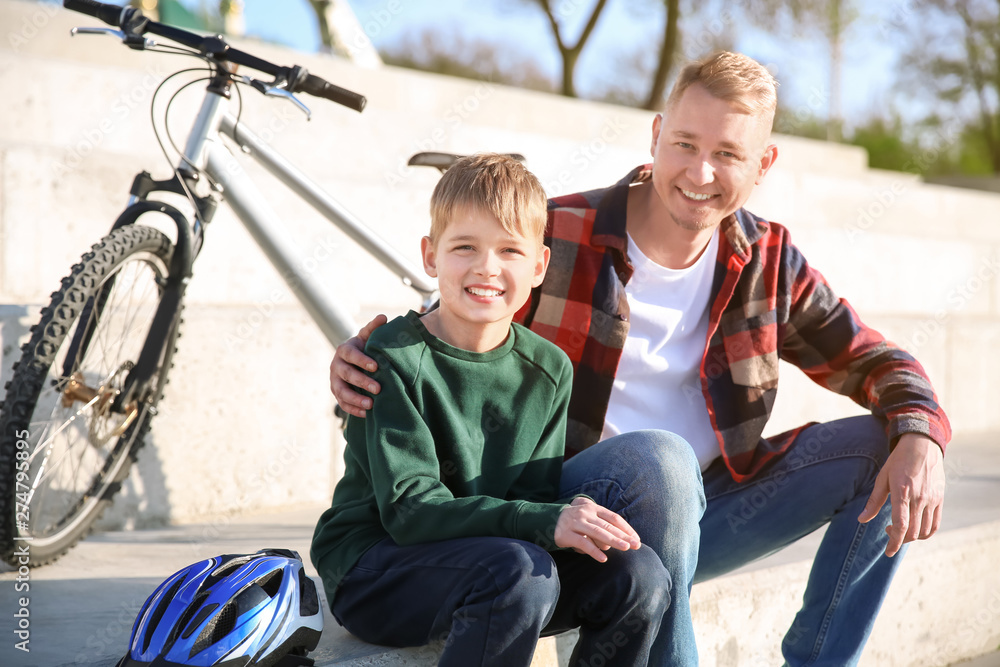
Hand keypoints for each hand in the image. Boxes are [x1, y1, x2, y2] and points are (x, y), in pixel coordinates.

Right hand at [329, 314, 387, 417]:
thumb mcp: (368, 337)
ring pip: (341, 392)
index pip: (350, 354)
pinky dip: (353, 409)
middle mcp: (336, 365)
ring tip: (371, 405)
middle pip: (346, 374)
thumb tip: (383, 317)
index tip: (376, 367)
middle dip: (361, 382)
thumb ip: (374, 328)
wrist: (353, 360)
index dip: (361, 360)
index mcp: (344, 350)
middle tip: (378, 389)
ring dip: (355, 399)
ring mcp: (334, 381)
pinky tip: (367, 413)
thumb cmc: (364, 347)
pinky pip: (342, 404)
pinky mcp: (336, 394)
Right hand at [554, 497, 641, 562]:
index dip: (626, 528)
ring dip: (613, 541)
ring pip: (597, 532)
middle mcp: (585, 513)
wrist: (548, 520)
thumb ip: (602, 527)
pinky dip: (594, 551)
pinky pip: (583, 543)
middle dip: (623, 536)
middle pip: (608, 525)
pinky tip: (603, 558)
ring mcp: (575, 522)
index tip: (636, 539)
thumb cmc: (575, 522)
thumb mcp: (589, 519)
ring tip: (625, 548)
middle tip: (636, 545)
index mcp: (593, 508)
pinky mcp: (566, 534)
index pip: (614, 518)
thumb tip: (617, 542)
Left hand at [858, 433, 945, 556]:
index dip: (894, 542)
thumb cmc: (898, 461)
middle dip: (899, 539)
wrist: (922, 445)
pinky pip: (935, 523)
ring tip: (900, 528)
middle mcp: (920, 498)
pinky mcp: (940, 499)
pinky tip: (915, 528)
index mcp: (903, 493)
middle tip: (888, 532)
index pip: (901, 525)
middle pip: (913, 532)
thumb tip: (862, 520)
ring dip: (912, 536)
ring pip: (925, 530)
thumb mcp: (882, 478)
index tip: (888, 552)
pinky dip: (926, 532)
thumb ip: (874, 502)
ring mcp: (932, 499)